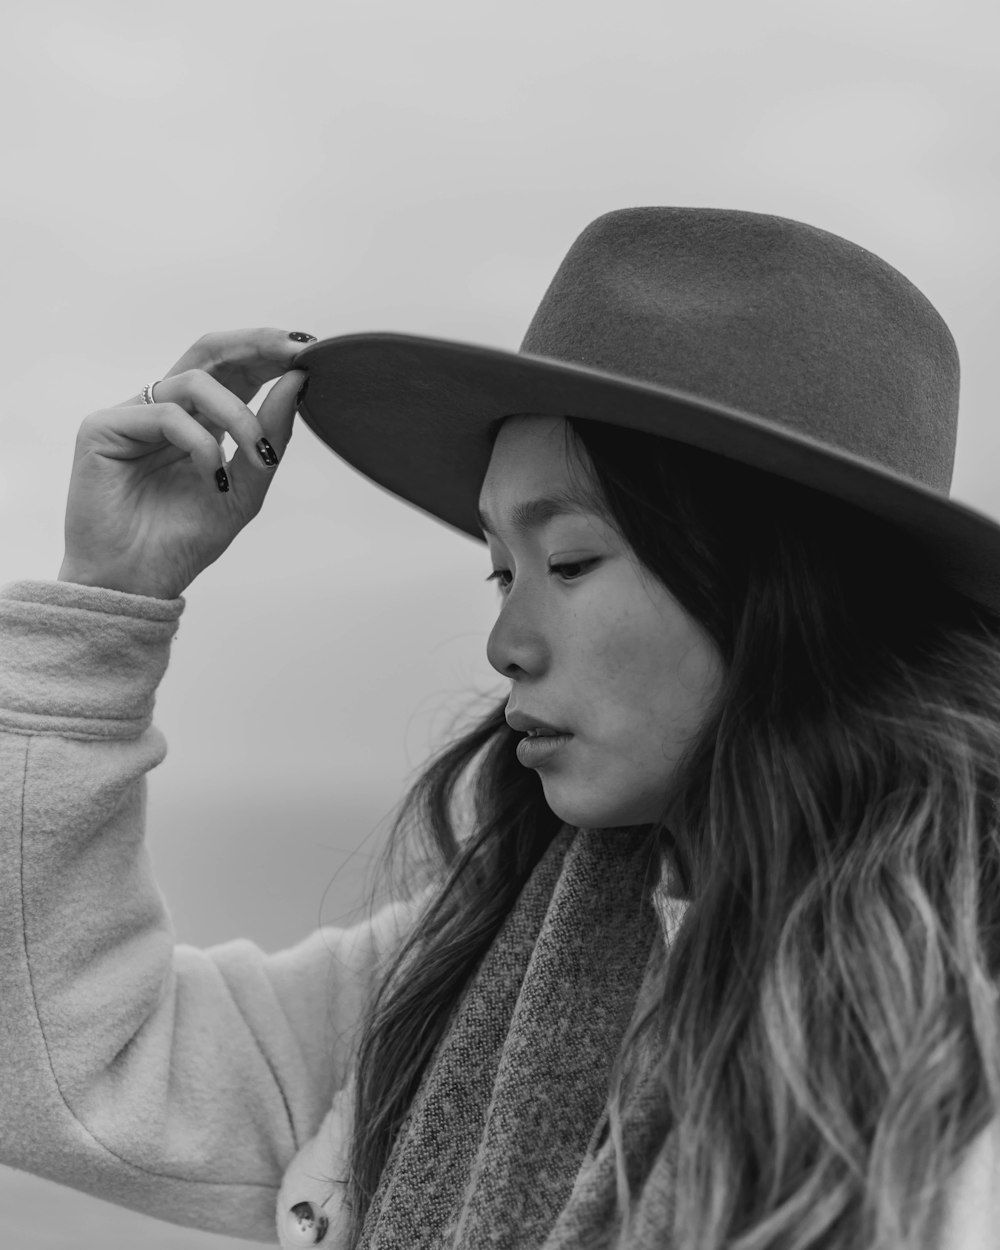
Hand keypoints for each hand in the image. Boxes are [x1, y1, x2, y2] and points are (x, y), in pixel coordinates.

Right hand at [58, 328, 310, 598]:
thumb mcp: (245, 490)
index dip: (269, 353)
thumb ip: (270, 437)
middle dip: (258, 346)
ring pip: (196, 382)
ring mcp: (133, 415)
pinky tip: (212, 478)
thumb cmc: (183, 543)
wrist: (137, 584)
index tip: (313, 351)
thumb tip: (297, 381)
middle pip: (210, 352)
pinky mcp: (104, 427)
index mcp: (199, 421)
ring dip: (239, 416)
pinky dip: (201, 444)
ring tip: (256, 456)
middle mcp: (165, 410)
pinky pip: (167, 413)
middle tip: (297, 350)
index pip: (234, 369)